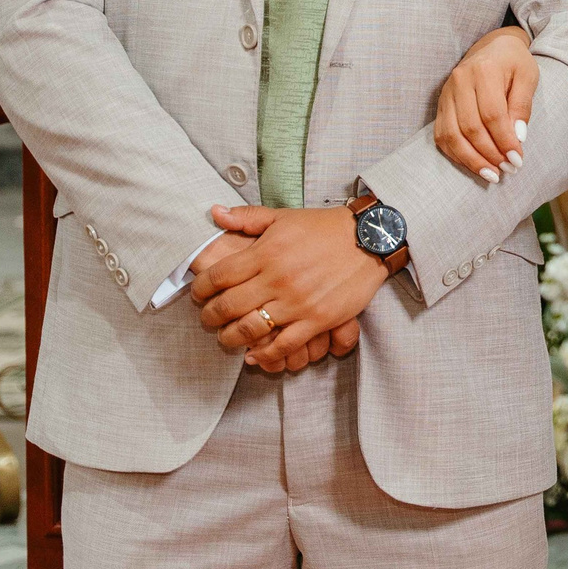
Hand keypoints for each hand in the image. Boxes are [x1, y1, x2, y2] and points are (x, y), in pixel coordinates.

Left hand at [191, 204, 390, 369]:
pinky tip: (254, 356)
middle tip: (206, 320)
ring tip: (226, 338)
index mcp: (266, 252)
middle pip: (228, 306)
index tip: (197, 294)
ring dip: (231, 338)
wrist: (369, 239)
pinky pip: (284, 345)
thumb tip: (214, 213)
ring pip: (251, 329)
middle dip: (209, 317)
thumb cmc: (324, 228)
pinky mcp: (317, 319)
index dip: (200, 289)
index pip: (219, 276)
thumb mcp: (283, 216)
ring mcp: (297, 302)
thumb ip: (247, 217)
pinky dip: (265, 354)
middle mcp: (277, 279)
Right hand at [435, 25, 536, 183]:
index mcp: (484, 70)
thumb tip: (517, 138)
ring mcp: (446, 93)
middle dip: (490, 154)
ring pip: (452, 135)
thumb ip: (522, 105)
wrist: (492, 47)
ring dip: (472, 160)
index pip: (492, 114)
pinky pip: (442, 135)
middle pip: (470, 127)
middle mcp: (459, 80)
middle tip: (508, 169)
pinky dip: (457, 155)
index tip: (518, 160)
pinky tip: (474, 165)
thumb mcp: (528, 77)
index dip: (504, 141)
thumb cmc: (514, 63)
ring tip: (492, 175)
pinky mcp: (440, 104)